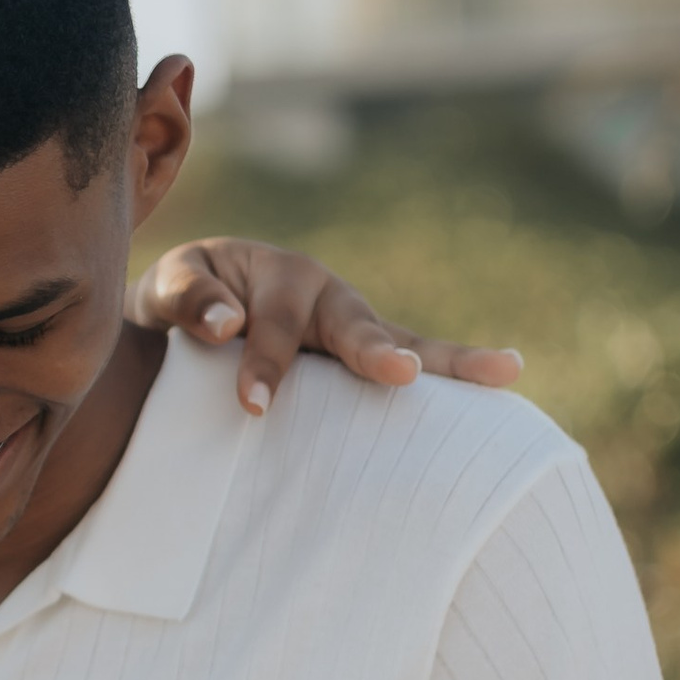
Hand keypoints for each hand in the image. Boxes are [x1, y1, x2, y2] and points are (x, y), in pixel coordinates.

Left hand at [127, 237, 523, 417]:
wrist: (196, 306)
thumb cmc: (185, 297)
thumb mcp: (170, 285)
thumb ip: (187, 298)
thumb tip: (226, 325)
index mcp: (279, 275)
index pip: (275, 326)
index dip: (265, 364)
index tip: (253, 405)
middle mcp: (327, 295)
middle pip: (355, 324)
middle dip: (374, 350)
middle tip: (400, 372)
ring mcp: (354, 325)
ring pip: (402, 341)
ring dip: (447, 360)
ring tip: (501, 370)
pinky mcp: (366, 355)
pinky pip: (413, 361)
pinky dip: (456, 372)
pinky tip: (509, 375)